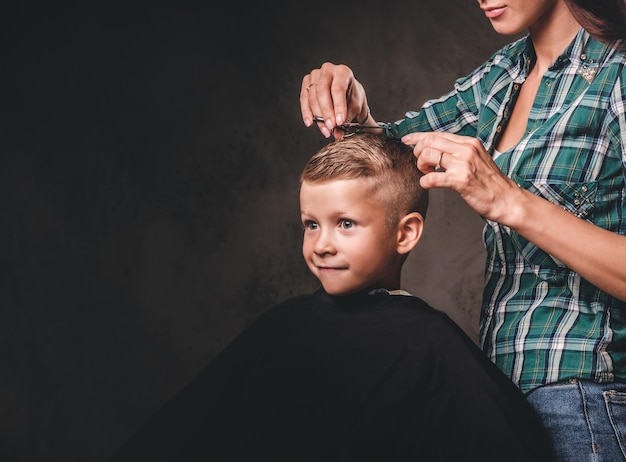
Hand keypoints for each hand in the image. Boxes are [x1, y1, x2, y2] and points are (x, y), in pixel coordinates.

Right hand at [300, 62, 370, 138]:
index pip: (338, 89)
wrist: (347, 95)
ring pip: (312, 96)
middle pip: (322, 91)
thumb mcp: (355, 107)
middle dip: (326, 112)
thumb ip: (347, 119)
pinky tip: (310, 123)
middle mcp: (328, 70)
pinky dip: (307, 113)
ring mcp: (315, 75)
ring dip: (317, 116)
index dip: (338, 106)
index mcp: (343, 72)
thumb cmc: (352, 98)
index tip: (339, 122)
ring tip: (325, 130)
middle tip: (331, 127)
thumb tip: (338, 133)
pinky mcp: (306, 83)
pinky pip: (304, 99)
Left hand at [402, 131, 523, 223]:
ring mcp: (463, 164)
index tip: (406, 140)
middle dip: (417, 152)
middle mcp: (466, 149)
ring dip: (421, 166)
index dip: (418, 137)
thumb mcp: (476, 159)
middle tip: (421, 164)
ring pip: (428, 155)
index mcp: (469, 142)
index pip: (437, 134)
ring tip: (428, 173)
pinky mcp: (461, 180)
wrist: (507, 200)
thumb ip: (458, 152)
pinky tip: (429, 184)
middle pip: (429, 142)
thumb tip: (435, 149)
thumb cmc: (490, 183)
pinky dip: (425, 182)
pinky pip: (432, 178)